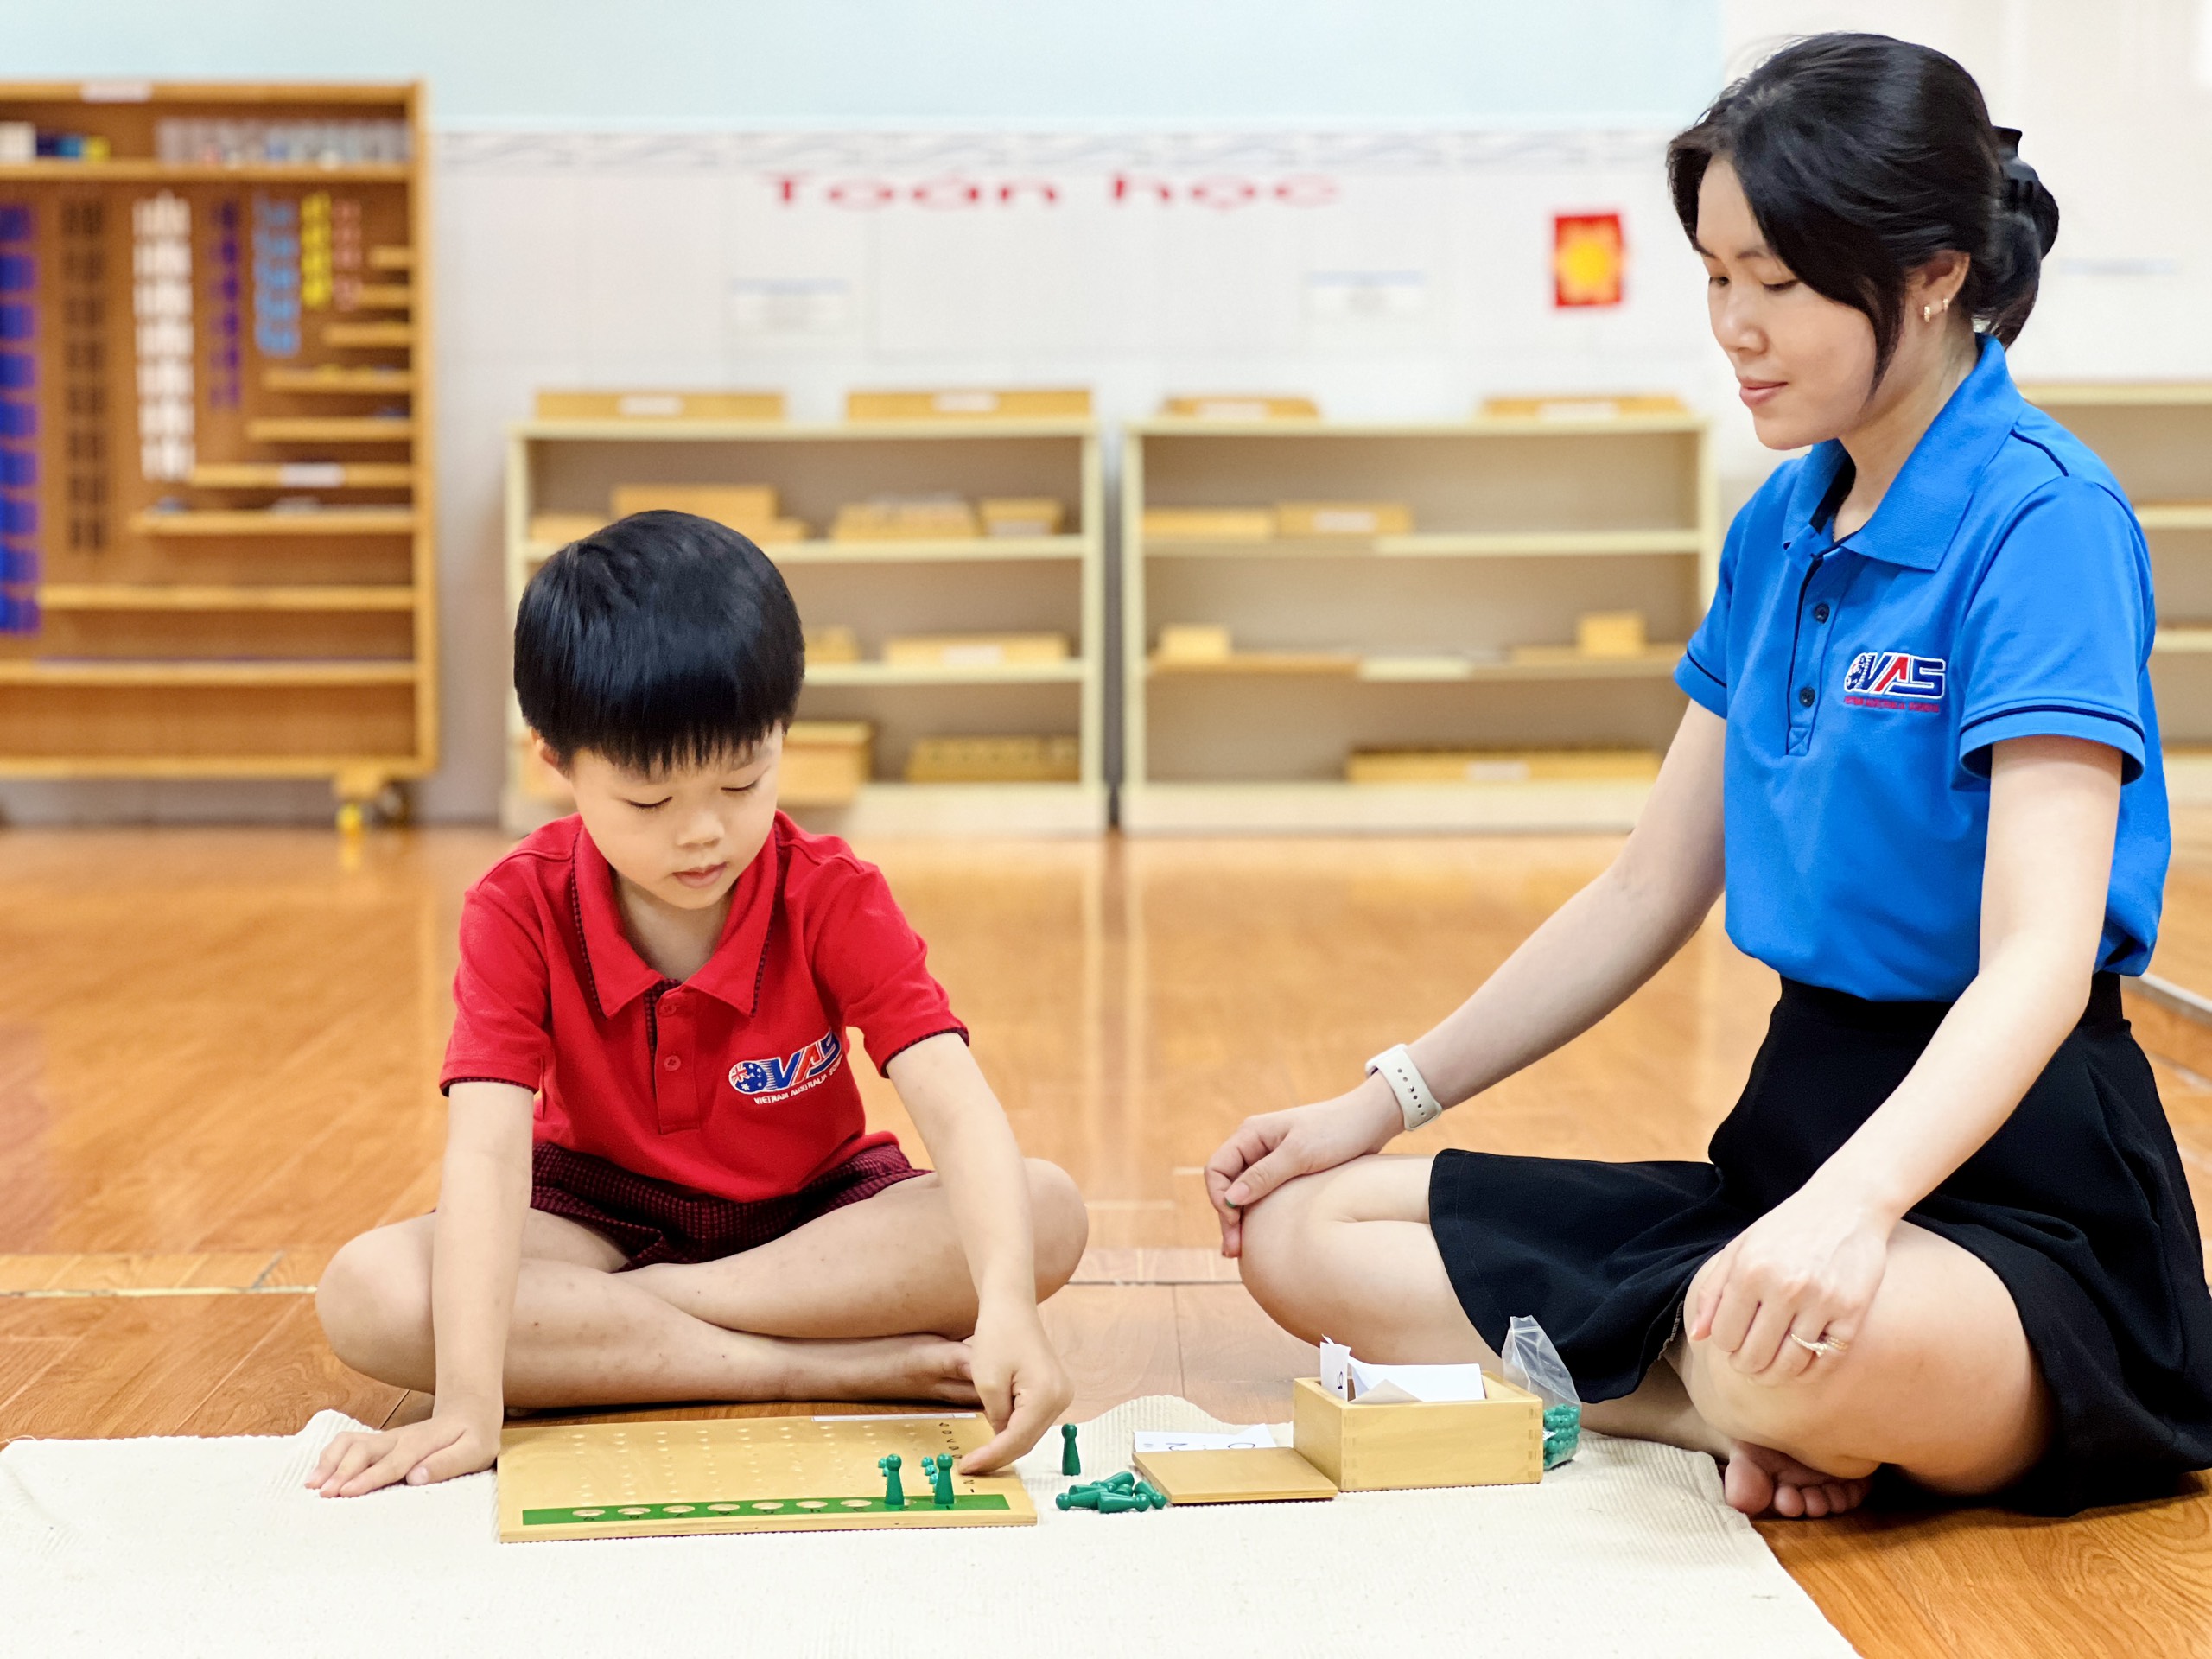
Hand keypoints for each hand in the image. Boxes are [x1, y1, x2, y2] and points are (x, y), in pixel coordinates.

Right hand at [305, 1406, 501, 1497]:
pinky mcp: (379, 1441)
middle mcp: (398, 1438)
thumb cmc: (473, 1437)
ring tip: (312, 1484)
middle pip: (363, 1450)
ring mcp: (386, 1438)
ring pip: (350, 1442)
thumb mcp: (474, 1451)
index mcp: (422, 1444)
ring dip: (330, 1461)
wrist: (469, 1410)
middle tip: (324, 1495)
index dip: (370, 1477)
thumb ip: (448, 1464)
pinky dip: (330, 1455)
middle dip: (341, 1471)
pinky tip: (318, 1474)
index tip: (348, 1492)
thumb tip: (416, 1477)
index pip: (393, 1463)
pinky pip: (348, 1443)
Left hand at [959, 1300, 1071, 1472]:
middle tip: (971, 1466)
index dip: (991, 1457)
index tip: (968, 1467)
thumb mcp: (987, 1381)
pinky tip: (995, 1436)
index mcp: (1047, 1395)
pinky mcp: (1054, 1390)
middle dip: (999, 1455)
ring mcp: (1061, 1394)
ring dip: (1006, 1444)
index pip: (1017, 1440)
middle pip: (1027, 1440)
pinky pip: (1032, 1419)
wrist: (1011, 1305)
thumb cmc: (998, 1333)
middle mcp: (1061, 1398)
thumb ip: (996, 1416)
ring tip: (979, 1456)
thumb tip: (1000, 1437)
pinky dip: (1014, 1429)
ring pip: (1030, 1432)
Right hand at [1204, 1076, 1403, 1255]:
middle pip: (1226, 1184)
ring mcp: (1269, 1158)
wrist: (1370, 1121)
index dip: (1219, 1199)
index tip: (1235, 1224)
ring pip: (1242, 1192)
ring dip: (1239, 1219)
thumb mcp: (1300, 1154)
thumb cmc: (1337, 1131)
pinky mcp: (1286, 1170)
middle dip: (1227, 1217)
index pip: (1216, 1169)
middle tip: (1234, 1251)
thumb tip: (1231, 1199)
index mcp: (1250, 1134)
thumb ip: (1264, 1175)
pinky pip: (1261, 1194)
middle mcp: (1255, 1145)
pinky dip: (1257, 1214)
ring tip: (1241, 1252)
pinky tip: (1260, 1236)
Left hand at [1686, 1181, 1894, 1383]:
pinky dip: (1809, 1372)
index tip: (1732, 1341)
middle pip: (1754, 1356)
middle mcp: (1785, 1287)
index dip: (1725, 1346)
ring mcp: (1822, 1302)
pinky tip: (1799, 1365)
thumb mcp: (1740, 1248)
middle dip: (1746, 1366)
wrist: (1847, 1204)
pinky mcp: (1853, 1313)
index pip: (1725, 1336)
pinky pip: (1826, 1361)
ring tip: (1769, 1370)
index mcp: (1750, 1270)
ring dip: (1774, 1375)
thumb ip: (1713, 1291)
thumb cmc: (1786, 1228)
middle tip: (1748, 1363)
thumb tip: (1698, 1336)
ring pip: (1789, 1364)